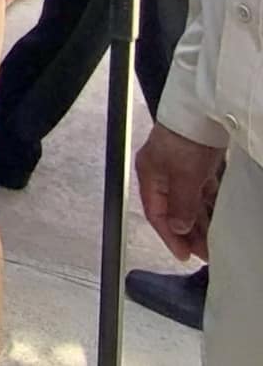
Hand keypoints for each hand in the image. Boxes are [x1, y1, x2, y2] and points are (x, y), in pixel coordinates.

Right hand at [138, 123, 224, 261]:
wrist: (201, 111)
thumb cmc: (184, 138)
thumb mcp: (184, 177)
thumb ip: (180, 205)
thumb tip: (177, 228)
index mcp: (150, 176)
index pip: (156, 214)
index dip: (169, 236)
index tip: (184, 254)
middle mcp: (162, 174)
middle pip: (173, 210)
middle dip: (188, 233)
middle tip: (204, 252)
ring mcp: (179, 169)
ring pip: (189, 203)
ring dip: (200, 222)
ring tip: (213, 240)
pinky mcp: (196, 164)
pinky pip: (200, 193)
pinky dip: (207, 207)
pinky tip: (217, 218)